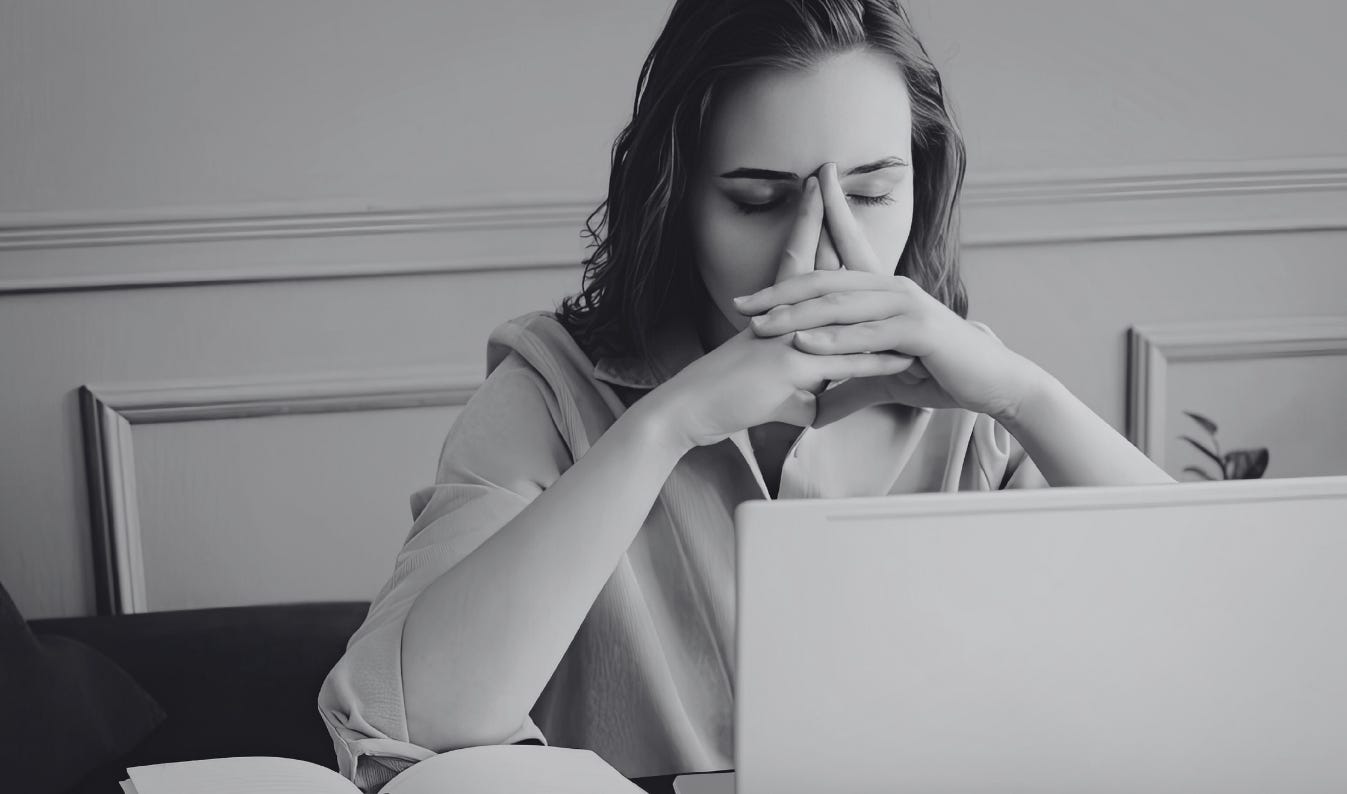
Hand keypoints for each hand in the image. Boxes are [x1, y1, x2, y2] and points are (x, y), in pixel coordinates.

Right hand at [644, 174, 916, 449]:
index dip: (806, 228)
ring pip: (839, 313)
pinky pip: (843, 365)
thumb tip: (818, 400)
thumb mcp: (768, 389)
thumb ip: (799, 388)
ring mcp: (788, 340)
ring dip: (871, 295)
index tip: (815, 196)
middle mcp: (782, 319)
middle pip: (813, 266)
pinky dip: (875, 364)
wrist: (688, 411)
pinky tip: (903, 358)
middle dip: (825, 224)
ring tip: (896, 268)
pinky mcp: (790, 368)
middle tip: (829, 182)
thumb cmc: (724, 399)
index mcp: (775, 316)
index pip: (795, 264)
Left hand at [732, 161, 1044, 428]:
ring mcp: (905, 305)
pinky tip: (805, 344)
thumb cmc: (941, 374)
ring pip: (839, 305)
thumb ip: (849, 385)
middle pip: (823, 283)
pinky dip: (833, 339)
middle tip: (740, 304)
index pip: (833, 265)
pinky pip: (866, 333)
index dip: (795, 261)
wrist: (992, 383)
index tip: (751, 283)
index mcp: (881, 290)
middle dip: (778, 293)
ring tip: (760, 326)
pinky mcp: (919, 329)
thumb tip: (817, 411)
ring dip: (796, 316)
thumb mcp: (883, 379)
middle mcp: (891, 288)